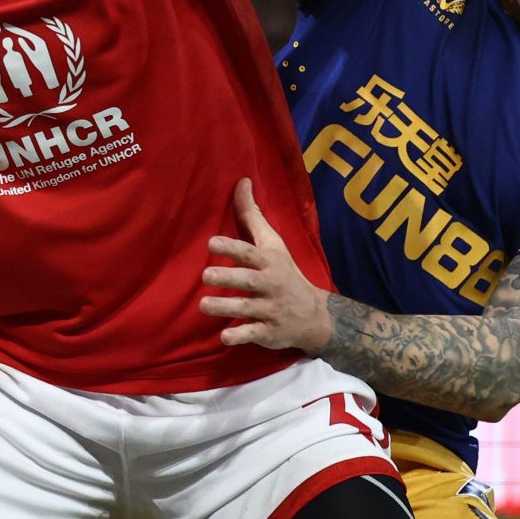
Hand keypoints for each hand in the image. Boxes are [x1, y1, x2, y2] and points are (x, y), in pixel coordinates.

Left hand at [200, 179, 333, 352]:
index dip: (231, 246)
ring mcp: (270, 309)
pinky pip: (253, 334)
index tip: (211, 242)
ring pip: (246, 308)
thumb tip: (241, 181)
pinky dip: (240, 336)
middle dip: (228, 277)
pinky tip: (224, 337)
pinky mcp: (269, 332)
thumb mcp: (273, 244)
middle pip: (248, 280)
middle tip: (206, 275)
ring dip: (225, 307)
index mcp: (269, 261)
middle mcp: (270, 284)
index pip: (249, 251)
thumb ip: (253, 216)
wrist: (315, 315)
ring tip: (203, 305)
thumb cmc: (285, 273)